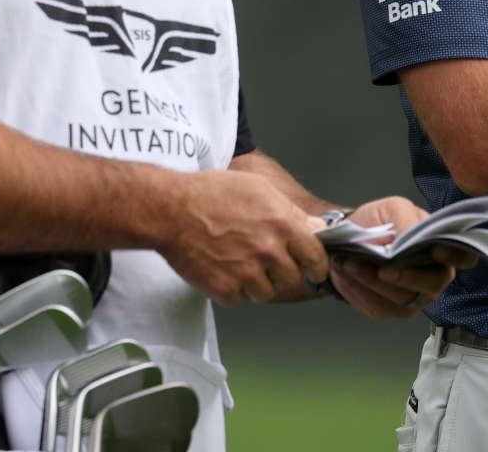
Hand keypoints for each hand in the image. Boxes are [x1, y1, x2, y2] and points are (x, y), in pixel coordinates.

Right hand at [159, 169, 328, 305]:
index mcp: (281, 223)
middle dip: (282, 270)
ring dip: (258, 282)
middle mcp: (268, 250)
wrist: (171, 211)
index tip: (313, 268)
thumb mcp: (258, 188)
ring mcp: (246, 273)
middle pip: (292, 277)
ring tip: (239, 261)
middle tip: (264, 258)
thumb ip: (291, 212)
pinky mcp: (225, 290)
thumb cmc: (212, 193)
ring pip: (267, 292)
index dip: (316, 264)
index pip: (316, 257)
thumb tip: (317, 228)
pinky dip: (234, 288)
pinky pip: (241, 299)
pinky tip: (223, 267)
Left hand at [324, 195, 477, 319]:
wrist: (351, 238)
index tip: (436, 252)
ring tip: (349, 263)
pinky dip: (359, 292)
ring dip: (372, 282)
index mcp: (441, 247)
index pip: (463, 255)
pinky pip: (379, 308)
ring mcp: (415, 296)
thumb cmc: (379, 221)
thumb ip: (405, 220)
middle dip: (404, 277)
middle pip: (432, 285)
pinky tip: (347, 274)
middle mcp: (435, 275)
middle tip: (381, 267)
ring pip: (402, 300)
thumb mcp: (393, 208)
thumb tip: (410, 237)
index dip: (456, 256)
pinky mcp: (392, 309)